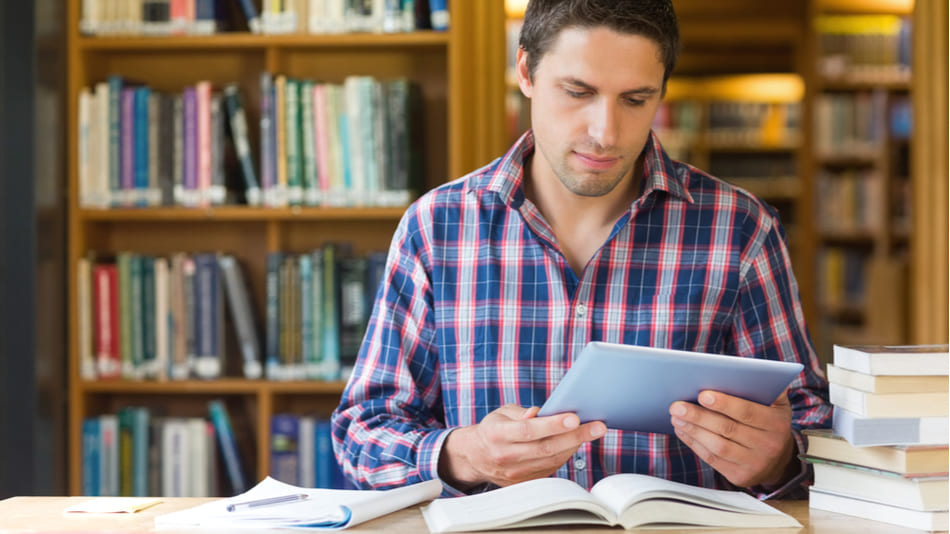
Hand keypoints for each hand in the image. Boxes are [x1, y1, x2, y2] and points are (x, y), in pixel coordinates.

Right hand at [438, 404, 606, 488]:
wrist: (476, 456)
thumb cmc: (494, 428)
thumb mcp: (502, 413)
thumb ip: (522, 413)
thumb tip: (542, 414)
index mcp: (496, 434)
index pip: (528, 430)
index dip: (552, 424)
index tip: (574, 417)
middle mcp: (505, 456)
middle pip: (546, 447)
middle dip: (576, 436)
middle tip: (598, 426)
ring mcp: (515, 473)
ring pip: (552, 460)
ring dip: (575, 445)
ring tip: (592, 431)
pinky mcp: (524, 482)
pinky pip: (550, 468)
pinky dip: (565, 455)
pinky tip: (576, 442)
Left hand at [669, 389, 795, 488]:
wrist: (780, 461)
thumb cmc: (770, 423)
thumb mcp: (777, 404)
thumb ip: (766, 387)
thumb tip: (744, 370)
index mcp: (777, 424)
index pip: (748, 412)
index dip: (724, 403)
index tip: (702, 394)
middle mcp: (768, 445)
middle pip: (728, 429)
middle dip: (699, 416)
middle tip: (678, 405)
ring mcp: (754, 463)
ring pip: (718, 446)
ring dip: (693, 430)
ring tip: (676, 416)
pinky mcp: (740, 476)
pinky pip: (713, 459)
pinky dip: (694, 443)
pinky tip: (682, 430)